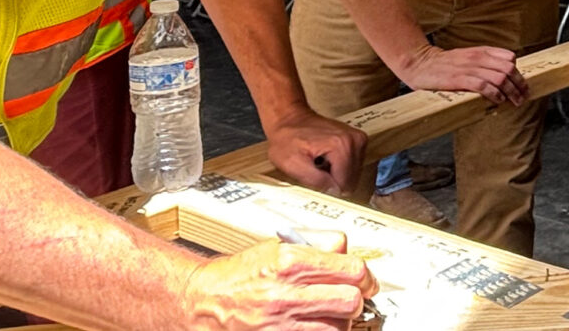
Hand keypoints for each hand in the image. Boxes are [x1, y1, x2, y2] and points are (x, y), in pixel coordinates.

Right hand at [179, 231, 376, 330]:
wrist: (201, 302)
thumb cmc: (237, 276)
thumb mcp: (276, 247)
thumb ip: (316, 246)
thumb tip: (347, 250)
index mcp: (288, 262)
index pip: (351, 270)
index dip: (366, 276)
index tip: (366, 281)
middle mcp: (285, 294)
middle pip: (350, 301)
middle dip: (356, 300)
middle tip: (352, 298)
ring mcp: (280, 324)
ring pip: (339, 328)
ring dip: (340, 322)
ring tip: (327, 314)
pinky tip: (315, 326)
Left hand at [263, 108, 366, 196]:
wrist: (289, 118)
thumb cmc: (286, 139)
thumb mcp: (291, 163)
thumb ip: (315, 180)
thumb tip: (334, 192)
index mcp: (342, 146)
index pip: (345, 185)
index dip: (327, 188)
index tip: (313, 178)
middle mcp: (355, 141)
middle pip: (351, 180)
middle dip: (332, 181)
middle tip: (315, 169)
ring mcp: (359, 139)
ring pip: (353, 175)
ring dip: (335, 174)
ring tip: (319, 163)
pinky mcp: (358, 140)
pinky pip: (353, 166)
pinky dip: (339, 167)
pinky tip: (326, 159)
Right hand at [394, 44, 526, 105]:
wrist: (419, 63)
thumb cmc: (445, 63)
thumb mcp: (468, 56)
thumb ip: (485, 61)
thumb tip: (506, 71)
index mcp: (481, 51)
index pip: (509, 58)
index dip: (519, 73)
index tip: (523, 86)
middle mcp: (477, 57)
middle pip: (508, 69)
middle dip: (519, 85)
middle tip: (523, 97)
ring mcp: (468, 68)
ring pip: (499, 78)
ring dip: (511, 91)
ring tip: (514, 102)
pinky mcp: (458, 79)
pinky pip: (483, 85)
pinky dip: (494, 93)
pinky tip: (498, 100)